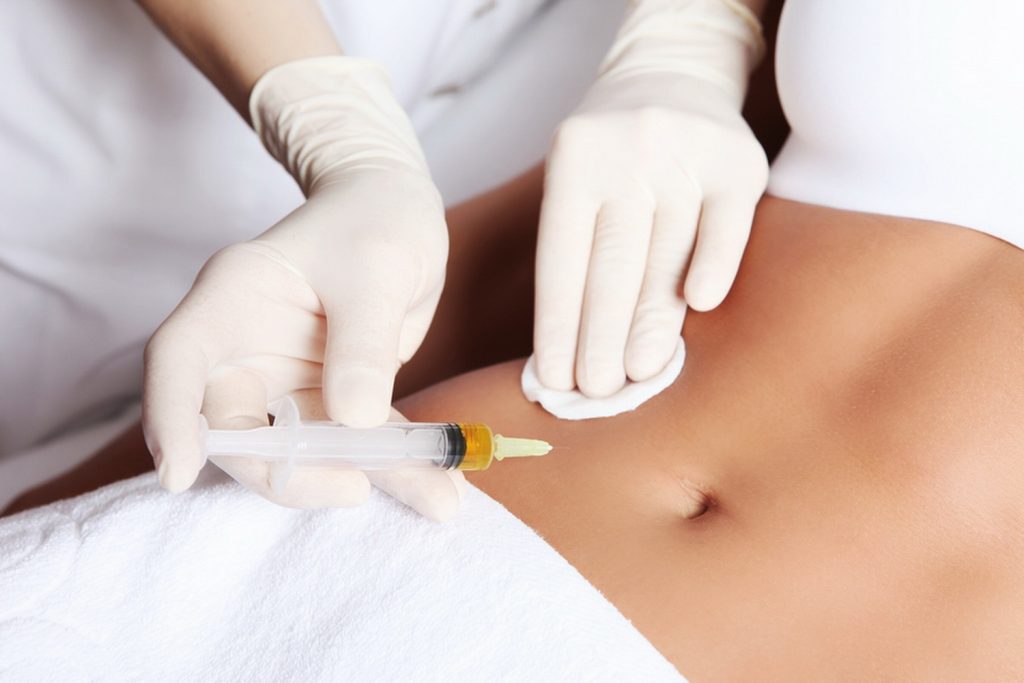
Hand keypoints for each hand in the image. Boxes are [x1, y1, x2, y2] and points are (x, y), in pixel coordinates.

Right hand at [143, 57, 460, 519]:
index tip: (178, 474)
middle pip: (236, 427)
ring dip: (361, 478)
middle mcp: (248, 348)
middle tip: (355, 488)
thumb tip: (353, 420)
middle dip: (285, 470)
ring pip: (302, 449)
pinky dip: (395, 466)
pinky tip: (439, 491)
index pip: (178, 361)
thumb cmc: (375, 220)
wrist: (397, 209)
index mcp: (232, 300)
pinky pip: (356, 443)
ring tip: (434, 498)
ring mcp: (287, 378)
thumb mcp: (375, 269)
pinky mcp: (330, 397)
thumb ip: (362, 341)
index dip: (168, 419)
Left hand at [533, 0, 768, 397]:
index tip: (553, 378)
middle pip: (611, 263)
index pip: (561, 259)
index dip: (558, 324)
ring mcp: (684, 152)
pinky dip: (713, 265)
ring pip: (666, 253)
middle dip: (600, 336)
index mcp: (574, 160)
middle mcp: (626, 152)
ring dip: (651, 322)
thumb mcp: (576, 174)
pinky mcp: (738, 162)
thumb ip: (577, 244)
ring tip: (637, 374)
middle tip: (596, 390)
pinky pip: (726, 225)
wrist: (673, 72)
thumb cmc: (614, 151)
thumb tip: (576, 349)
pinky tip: (700, 308)